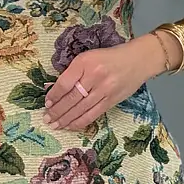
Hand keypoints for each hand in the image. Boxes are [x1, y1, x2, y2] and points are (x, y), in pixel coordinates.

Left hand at [43, 37, 157, 130]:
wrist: (137, 60)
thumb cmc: (109, 57)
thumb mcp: (88, 57)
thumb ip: (74, 72)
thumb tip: (56, 91)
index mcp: (85, 62)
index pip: (65, 83)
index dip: (53, 95)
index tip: (46, 103)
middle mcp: (94, 76)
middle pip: (71, 98)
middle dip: (57, 111)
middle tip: (46, 119)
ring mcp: (104, 90)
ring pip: (81, 109)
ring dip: (65, 119)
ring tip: (55, 125)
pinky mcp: (112, 101)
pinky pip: (93, 114)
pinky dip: (80, 122)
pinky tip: (70, 126)